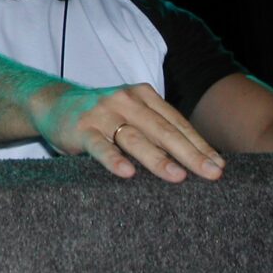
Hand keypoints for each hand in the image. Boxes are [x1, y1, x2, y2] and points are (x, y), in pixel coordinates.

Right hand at [33, 82, 225, 182]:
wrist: (53, 102)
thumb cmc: (100, 115)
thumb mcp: (129, 113)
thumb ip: (154, 127)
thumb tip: (194, 157)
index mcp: (143, 96)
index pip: (177, 122)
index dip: (199, 144)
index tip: (219, 166)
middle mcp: (126, 101)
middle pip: (162, 130)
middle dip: (189, 153)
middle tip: (211, 173)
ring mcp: (103, 113)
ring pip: (135, 138)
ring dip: (157, 158)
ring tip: (177, 176)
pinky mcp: (82, 128)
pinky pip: (100, 146)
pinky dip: (113, 159)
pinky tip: (126, 172)